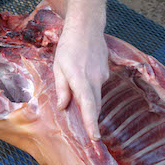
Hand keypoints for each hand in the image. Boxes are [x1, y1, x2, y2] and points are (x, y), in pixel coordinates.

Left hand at [53, 22, 108, 140]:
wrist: (87, 27)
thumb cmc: (68, 47)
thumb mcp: (58, 67)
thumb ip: (61, 88)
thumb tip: (63, 107)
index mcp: (80, 79)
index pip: (88, 105)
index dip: (91, 122)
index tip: (95, 137)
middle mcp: (95, 79)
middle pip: (95, 106)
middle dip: (92, 121)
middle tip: (90, 136)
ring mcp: (103, 76)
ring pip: (97, 97)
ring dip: (91, 105)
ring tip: (83, 111)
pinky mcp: (106, 72)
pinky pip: (98, 87)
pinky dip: (92, 92)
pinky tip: (84, 84)